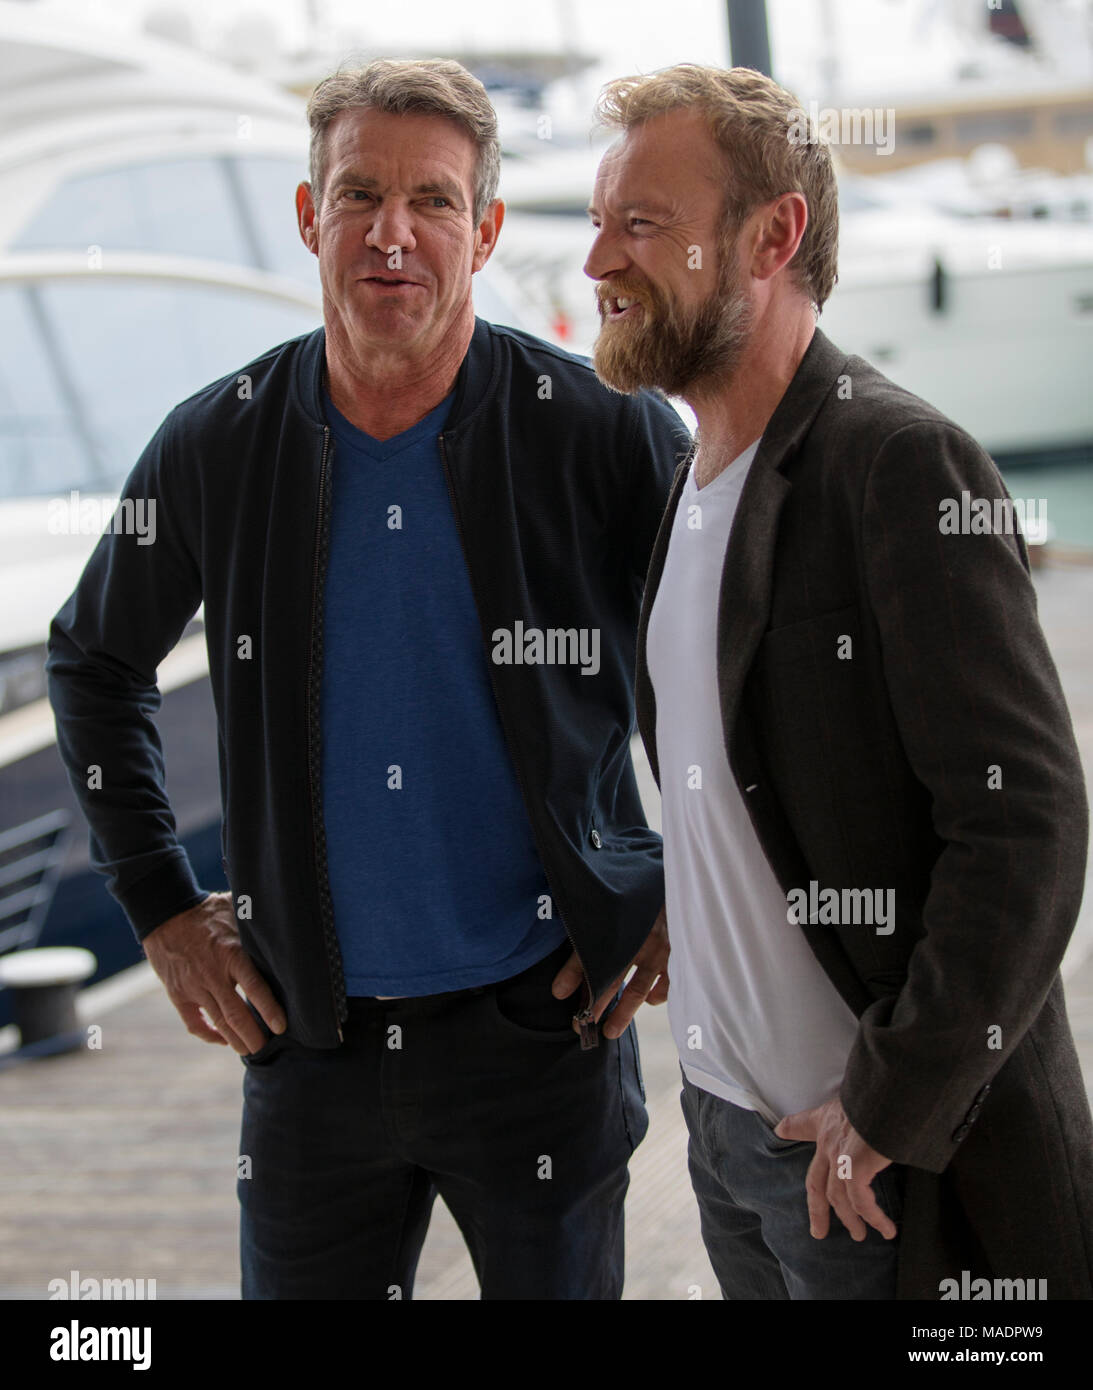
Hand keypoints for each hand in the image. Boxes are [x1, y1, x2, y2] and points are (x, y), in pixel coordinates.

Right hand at [141, 891, 285, 1053]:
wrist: (165, 914)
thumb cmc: (208, 912)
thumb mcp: (235, 912)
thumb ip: (256, 927)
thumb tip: (287, 928)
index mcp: (231, 953)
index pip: (254, 987)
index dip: (269, 1010)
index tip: (281, 1027)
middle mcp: (212, 974)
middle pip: (236, 1014)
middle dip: (253, 1036)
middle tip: (266, 1047)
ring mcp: (193, 987)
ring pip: (218, 1022)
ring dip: (235, 1040)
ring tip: (249, 1050)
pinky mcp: (178, 994)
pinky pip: (194, 1023)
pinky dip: (209, 1035)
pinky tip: (222, 1039)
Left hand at [551, 904, 668, 1039]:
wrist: (679, 881)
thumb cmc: (639, 892)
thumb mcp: (608, 906)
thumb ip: (587, 934)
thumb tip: (561, 978)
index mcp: (619, 929)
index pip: (590, 960)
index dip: (575, 978)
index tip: (561, 996)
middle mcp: (639, 943)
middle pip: (613, 982)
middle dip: (595, 1006)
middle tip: (581, 1027)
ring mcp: (662, 950)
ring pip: (638, 990)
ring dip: (623, 1012)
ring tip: (611, 1031)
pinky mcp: (681, 952)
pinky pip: (670, 983)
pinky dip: (659, 994)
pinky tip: (652, 1001)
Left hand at [774, 1096, 895, 1241]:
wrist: (887, 1091)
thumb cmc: (879, 1092)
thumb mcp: (861, 1096)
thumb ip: (862, 1108)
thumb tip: (878, 1106)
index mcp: (827, 1122)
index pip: (803, 1125)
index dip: (792, 1129)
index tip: (780, 1131)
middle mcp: (829, 1141)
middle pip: (816, 1183)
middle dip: (817, 1209)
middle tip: (817, 1231)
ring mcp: (839, 1156)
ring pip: (839, 1198)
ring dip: (851, 1220)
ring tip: (859, 1235)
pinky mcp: (855, 1168)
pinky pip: (861, 1202)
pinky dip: (874, 1218)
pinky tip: (886, 1229)